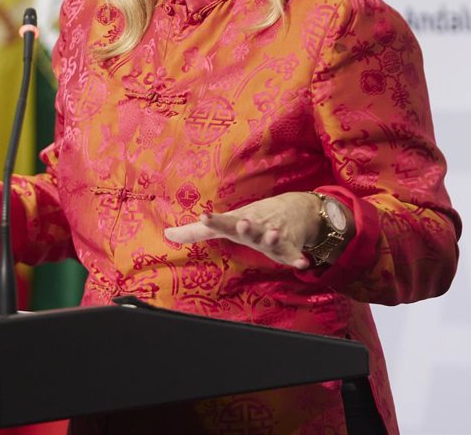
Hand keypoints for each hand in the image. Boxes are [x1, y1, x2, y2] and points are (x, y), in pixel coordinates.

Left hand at [164, 192, 321, 269]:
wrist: (294, 208)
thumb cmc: (252, 218)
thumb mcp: (225, 223)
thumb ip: (195, 232)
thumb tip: (167, 234)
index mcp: (237, 224)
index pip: (222, 223)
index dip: (213, 221)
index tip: (204, 217)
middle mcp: (254, 228)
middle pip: (249, 228)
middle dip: (246, 226)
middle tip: (242, 222)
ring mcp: (273, 236)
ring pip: (272, 238)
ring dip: (271, 237)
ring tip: (271, 234)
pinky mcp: (290, 247)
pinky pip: (294, 254)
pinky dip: (298, 258)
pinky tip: (303, 263)